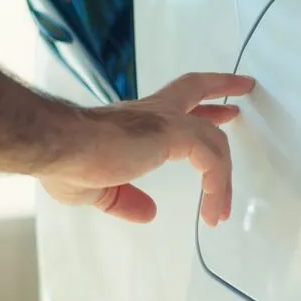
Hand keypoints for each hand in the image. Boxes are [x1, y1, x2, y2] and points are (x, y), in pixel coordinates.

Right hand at [40, 72, 255, 226]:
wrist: (57, 147)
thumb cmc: (64, 161)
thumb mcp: (98, 190)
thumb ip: (125, 199)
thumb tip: (148, 212)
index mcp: (134, 122)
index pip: (170, 105)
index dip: (196, 106)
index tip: (217, 107)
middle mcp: (151, 113)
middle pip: (195, 88)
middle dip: (221, 87)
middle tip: (244, 89)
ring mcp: (164, 121)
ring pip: (212, 139)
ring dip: (224, 175)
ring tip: (224, 209)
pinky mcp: (172, 132)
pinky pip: (211, 158)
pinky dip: (217, 185)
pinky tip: (213, 210)